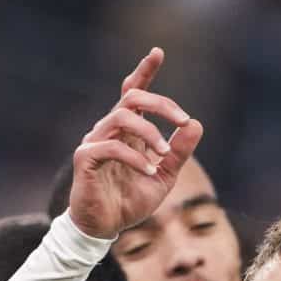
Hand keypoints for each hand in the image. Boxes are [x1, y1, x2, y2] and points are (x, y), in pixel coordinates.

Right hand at [68, 48, 203, 240]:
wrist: (104, 228)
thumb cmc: (129, 202)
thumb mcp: (164, 177)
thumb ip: (178, 153)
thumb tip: (196, 124)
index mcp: (126, 130)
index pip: (133, 92)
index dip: (145, 71)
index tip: (158, 52)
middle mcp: (109, 129)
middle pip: (132, 97)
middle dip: (161, 104)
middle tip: (182, 120)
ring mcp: (94, 141)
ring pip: (122, 117)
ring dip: (150, 133)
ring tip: (163, 154)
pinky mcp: (85, 158)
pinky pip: (112, 146)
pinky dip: (135, 157)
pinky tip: (148, 171)